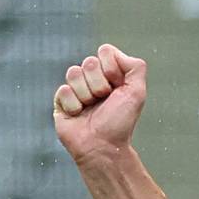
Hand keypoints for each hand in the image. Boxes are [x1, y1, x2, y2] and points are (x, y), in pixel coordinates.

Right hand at [53, 44, 148, 164]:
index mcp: (111, 75)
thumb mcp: (137, 93)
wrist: (102, 146)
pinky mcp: (61, 100)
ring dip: (86, 94)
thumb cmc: (120, 122)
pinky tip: (78, 115)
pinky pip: (63, 90)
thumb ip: (135, 67)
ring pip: (73, 72)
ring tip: (90, 108)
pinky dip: (74, 105)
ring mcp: (76, 88)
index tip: (117, 88)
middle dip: (99, 84)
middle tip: (103, 100)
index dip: (111, 69)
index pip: (105, 51)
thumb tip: (113, 53)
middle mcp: (93, 79)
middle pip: (89, 62)